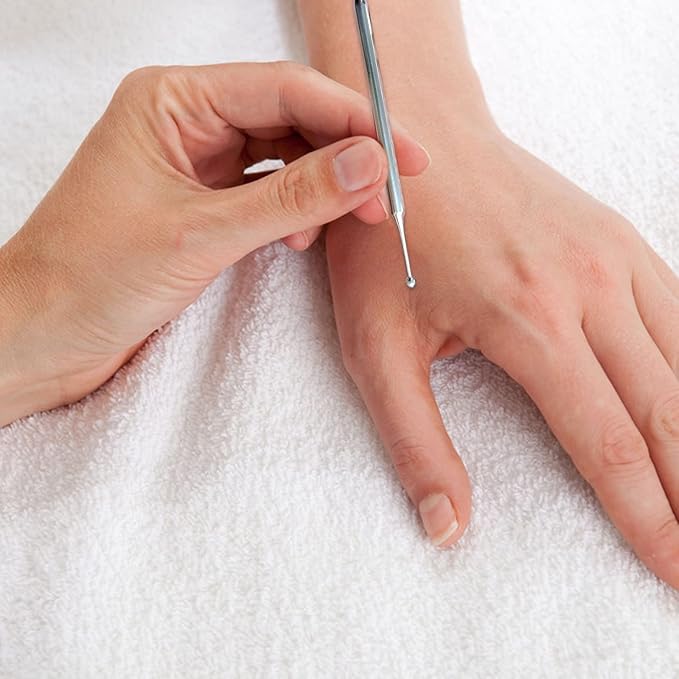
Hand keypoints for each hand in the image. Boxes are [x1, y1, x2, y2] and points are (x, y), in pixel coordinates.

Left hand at [0, 61, 429, 425]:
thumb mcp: (202, 234)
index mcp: (172, 101)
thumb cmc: (89, 278)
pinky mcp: (202, 206)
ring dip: (324, 186)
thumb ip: (292, 196)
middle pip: (290, 119)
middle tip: (389, 193)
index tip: (401, 154)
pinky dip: (296, 211)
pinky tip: (302, 236)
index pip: (285, 90)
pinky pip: (267, 193)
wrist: (42, 338)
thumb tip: (367, 163)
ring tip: (352, 219)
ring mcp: (195, 165)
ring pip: (283, 158)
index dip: (352, 119)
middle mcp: (185, 123)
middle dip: (344, 155)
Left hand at [327, 121, 678, 588]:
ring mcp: (614, 255)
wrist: (415, 138)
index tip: (670, 570)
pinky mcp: (619, 238)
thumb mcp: (375, 346)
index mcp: (526, 319)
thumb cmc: (385, 240)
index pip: (606, 442)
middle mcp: (589, 286)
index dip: (647, 517)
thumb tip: (447, 526)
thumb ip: (415, 441)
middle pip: (667, 413)